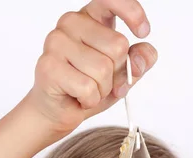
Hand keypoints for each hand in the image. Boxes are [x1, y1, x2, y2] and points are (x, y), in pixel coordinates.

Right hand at [24, 0, 157, 141]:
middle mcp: (71, 23)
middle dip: (116, 72)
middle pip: (117, 45)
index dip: (132, 12)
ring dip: (102, 89)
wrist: (57, 110)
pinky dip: (90, 100)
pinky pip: (87, 87)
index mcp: (90, 17)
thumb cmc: (88, 87)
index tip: (143, 31)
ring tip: (88, 91)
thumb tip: (141, 58)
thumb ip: (137, 61)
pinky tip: (78, 97)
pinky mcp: (49, 65)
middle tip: (101, 82)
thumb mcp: (122, 74)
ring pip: (102, 69)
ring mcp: (56, 42)